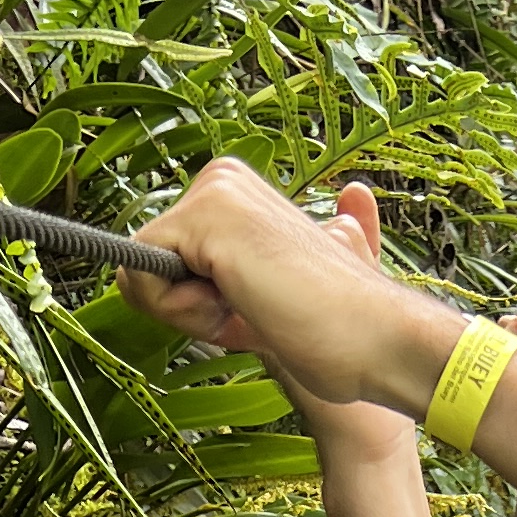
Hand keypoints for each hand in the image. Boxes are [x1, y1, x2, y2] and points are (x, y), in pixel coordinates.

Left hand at [121, 161, 449, 418]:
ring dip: (188, 315)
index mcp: (236, 195)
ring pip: (141, 269)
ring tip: (253, 309)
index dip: (194, 304)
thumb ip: (202, 284)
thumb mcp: (248, 303)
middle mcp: (223, 179)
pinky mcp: (208, 215)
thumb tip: (138, 272)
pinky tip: (241, 306)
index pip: (163, 257)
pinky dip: (183, 313)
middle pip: (144, 261)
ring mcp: (216, 191)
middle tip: (253, 312)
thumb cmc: (331, 330)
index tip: (253, 310)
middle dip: (185, 308)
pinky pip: (143, 276)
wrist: (378, 338)